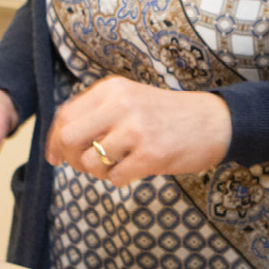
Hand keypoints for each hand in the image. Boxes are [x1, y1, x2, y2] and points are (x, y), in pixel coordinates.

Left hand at [45, 77, 229, 184]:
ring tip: (120, 165)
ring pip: (90, 162)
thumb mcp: (129, 100)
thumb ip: (97, 114)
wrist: (215, 122)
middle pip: (69, 138)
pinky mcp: (151, 155)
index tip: (54, 157)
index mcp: (112, 89)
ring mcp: (136, 130)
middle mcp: (120, 104)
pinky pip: (115, 178)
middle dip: (71, 158)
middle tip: (86, 165)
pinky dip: (121, 179)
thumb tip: (58, 143)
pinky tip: (137, 169)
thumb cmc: (167, 115)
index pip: (65, 115)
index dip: (53, 140)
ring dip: (100, 172)